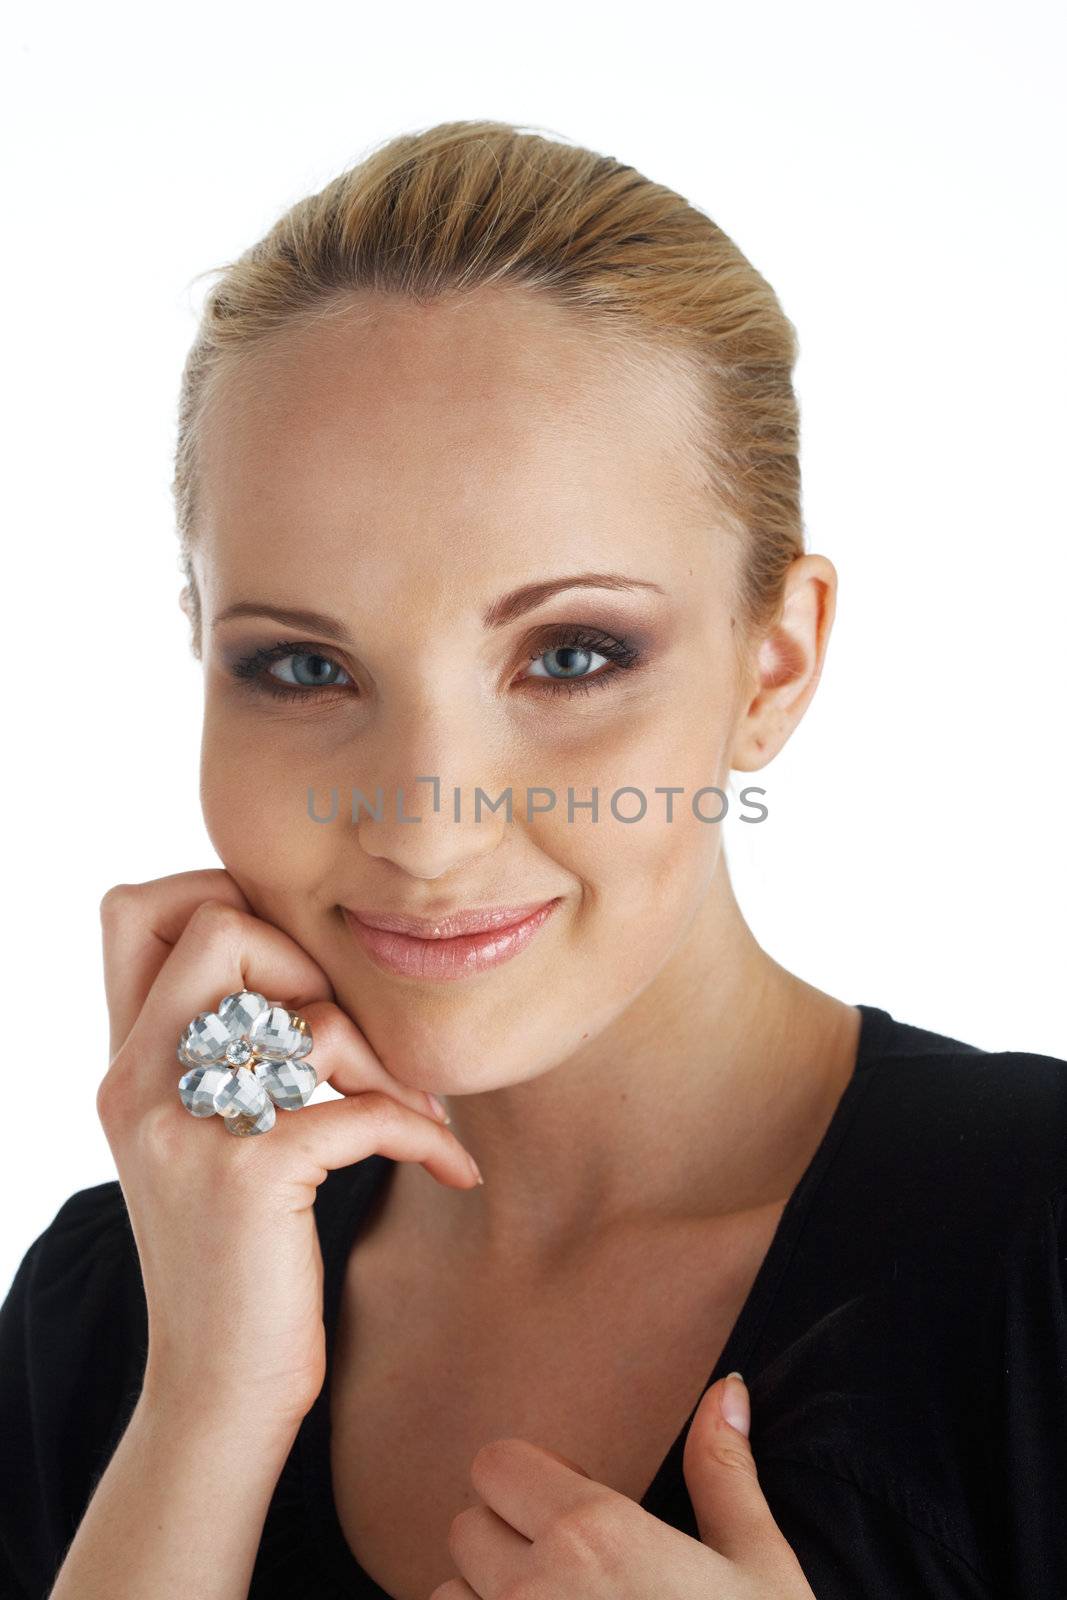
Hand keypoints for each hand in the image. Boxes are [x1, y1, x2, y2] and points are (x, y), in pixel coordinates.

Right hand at [95, 868, 481, 1432]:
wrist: (215, 1390)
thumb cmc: (233, 1253)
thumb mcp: (198, 1137)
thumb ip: (214, 1047)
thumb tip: (297, 957)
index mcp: (126, 1063)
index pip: (136, 909)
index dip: (220, 895)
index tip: (292, 963)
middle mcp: (139, 1081)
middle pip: (221, 926)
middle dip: (312, 963)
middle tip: (350, 1046)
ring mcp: (189, 1127)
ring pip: (311, 1017)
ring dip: (386, 1062)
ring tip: (414, 1112)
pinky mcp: (248, 1177)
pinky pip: (363, 1108)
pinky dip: (422, 1132)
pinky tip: (449, 1166)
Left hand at [431, 1373, 814, 1597]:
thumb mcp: (757, 1570)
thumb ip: (723, 1474)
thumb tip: (725, 1387)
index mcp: (594, 1533)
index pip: (495, 1464)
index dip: (531, 1483)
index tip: (577, 1514)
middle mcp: (533, 1588)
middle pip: (466, 1528)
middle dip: (506, 1543)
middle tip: (571, 1580)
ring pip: (444, 1599)